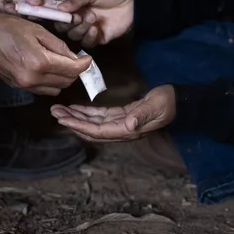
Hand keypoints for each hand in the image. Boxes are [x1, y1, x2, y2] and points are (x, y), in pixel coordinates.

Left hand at [0, 0, 50, 12]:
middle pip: (32, 8)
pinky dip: (1, 9)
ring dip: (13, 12)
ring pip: (17, 10)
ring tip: (5, 6)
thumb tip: (38, 3)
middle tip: (18, 12)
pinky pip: (3, 7)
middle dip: (27, 14)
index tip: (43, 18)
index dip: (47, 10)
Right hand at [0, 13, 91, 95]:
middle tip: (75, 58)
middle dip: (74, 71)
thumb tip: (73, 57)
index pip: (71, 70)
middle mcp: (32, 79)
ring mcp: (24, 85)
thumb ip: (57, 45)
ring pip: (55, 89)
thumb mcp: (36, 29)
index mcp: (39, 62)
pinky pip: (42, 89)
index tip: (87, 58)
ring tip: (60, 62)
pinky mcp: (18, 87)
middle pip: (66, 82)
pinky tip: (46, 67)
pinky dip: (49, 81)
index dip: (84, 64)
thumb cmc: (4, 27)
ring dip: (62, 78)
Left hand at [50, 85, 175, 141]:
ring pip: (93, 123)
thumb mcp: (157, 106)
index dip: (79, 126)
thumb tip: (129, 125)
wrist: (179, 102)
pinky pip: (100, 117)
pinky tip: (76, 108)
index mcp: (128, 130)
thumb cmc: (169, 103)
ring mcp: (121, 124)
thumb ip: (143, 115)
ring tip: (59, 110)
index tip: (63, 119)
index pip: (98, 131)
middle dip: (72, 122)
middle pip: (91, 130)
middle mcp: (122, 130)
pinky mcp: (122, 116)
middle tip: (55, 113)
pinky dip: (87, 112)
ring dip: (76, 117)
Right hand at [55, 0, 134, 47]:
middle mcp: (78, 17)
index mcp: (74, 5)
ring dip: (81, 29)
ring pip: (74, 36)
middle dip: (69, 24)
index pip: (59, 13)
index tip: (61, 15)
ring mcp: (87, 28)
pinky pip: (87, 43)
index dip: (57, 15)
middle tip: (78, 17)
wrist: (134, 1)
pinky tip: (96, 29)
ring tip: (92, 17)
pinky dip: (89, 37)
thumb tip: (60, 7)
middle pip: (64, 27)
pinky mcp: (98, 38)